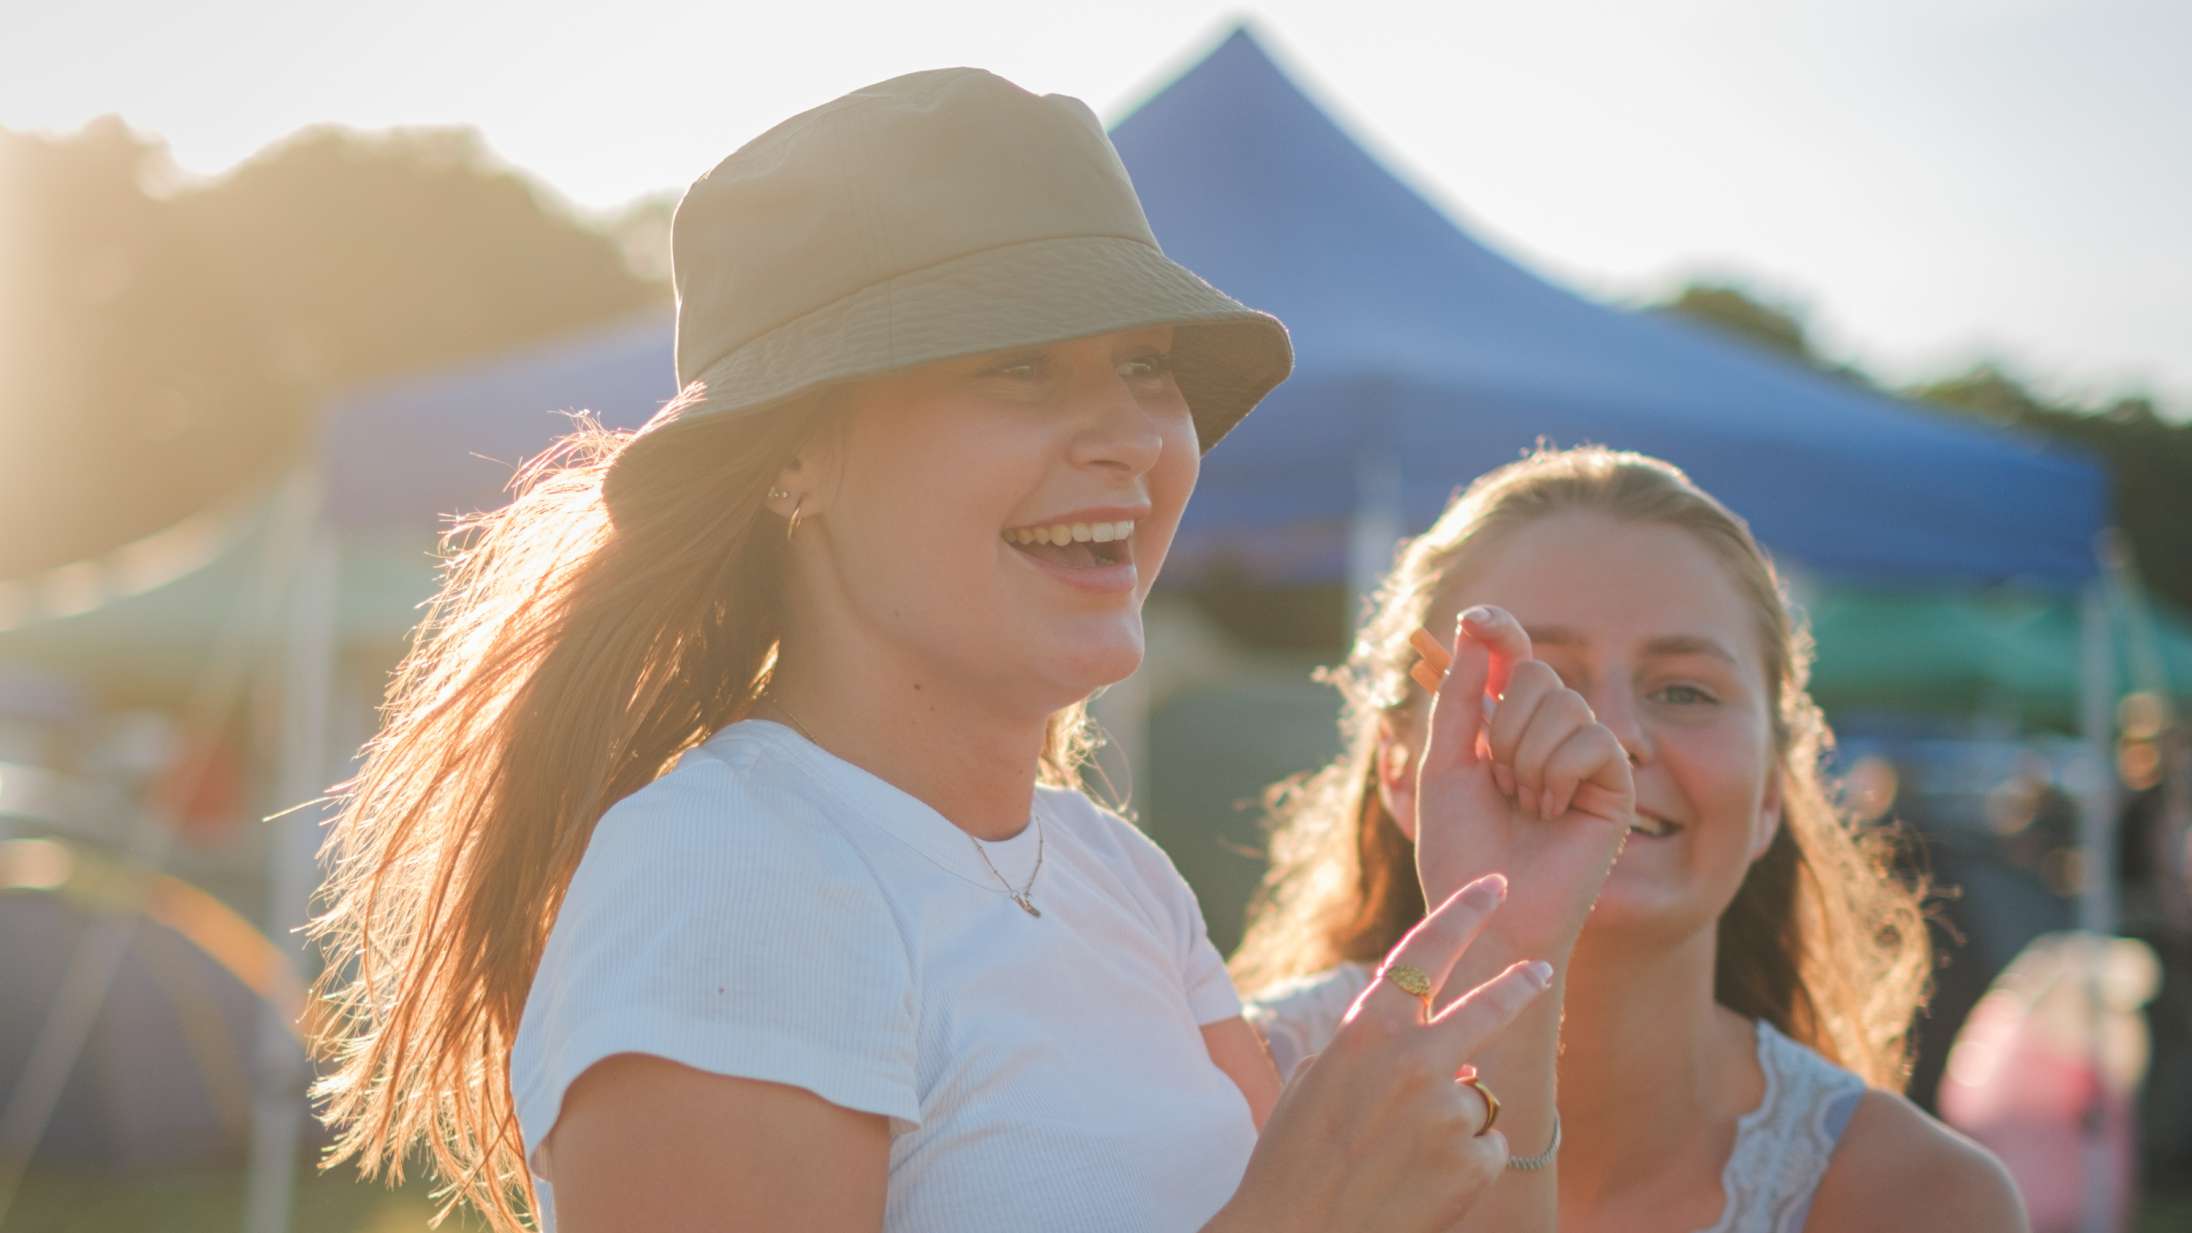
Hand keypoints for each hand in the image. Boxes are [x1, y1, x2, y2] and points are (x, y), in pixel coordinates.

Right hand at [1216, 876, 1553, 1232]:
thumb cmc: (1293, 1160)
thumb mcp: (1317, 1084)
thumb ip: (1376, 1054)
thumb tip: (1446, 1057)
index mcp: (1366, 1032)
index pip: (1424, 954)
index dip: (1462, 913)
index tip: (1492, 887)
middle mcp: (1414, 1060)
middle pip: (1487, 1008)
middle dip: (1517, 985)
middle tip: (1541, 970)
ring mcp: (1448, 1110)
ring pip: (1474, 1099)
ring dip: (1450, 1124)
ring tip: (1400, 1160)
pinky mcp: (1472, 1160)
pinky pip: (1483, 1148)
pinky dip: (1461, 1165)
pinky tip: (1420, 1186)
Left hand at [1407, 605, 1633, 960]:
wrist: (1486, 912)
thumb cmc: (1461, 849)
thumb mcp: (1445, 764)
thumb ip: (1459, 698)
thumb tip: (1472, 628)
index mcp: (1505, 725)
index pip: (1510, 657)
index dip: (1499, 630)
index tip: (1475, 617)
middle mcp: (1548, 734)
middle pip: (1535, 672)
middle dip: (1502, 723)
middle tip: (1498, 781)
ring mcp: (1585, 757)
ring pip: (1563, 704)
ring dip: (1526, 756)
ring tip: (1523, 804)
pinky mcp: (1616, 785)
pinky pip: (1593, 739)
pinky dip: (1558, 773)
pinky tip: (1552, 811)